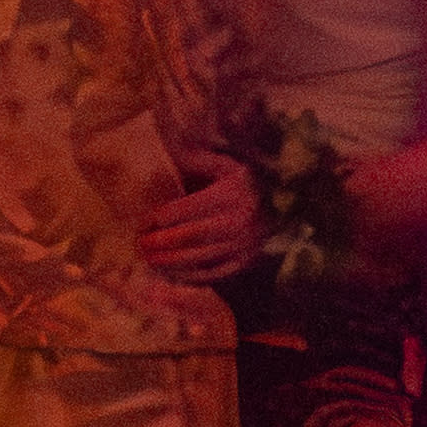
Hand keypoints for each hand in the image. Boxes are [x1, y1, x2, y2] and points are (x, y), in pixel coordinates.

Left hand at [138, 150, 264, 283]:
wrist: (286, 207)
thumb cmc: (248, 183)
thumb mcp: (228, 166)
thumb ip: (200, 161)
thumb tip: (170, 151)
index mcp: (228, 195)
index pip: (185, 209)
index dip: (160, 217)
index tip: (143, 222)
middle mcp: (236, 221)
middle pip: (189, 236)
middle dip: (161, 242)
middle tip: (141, 245)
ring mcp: (242, 245)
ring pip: (199, 257)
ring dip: (171, 261)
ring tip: (150, 260)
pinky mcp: (245, 261)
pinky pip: (214, 272)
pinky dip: (191, 275)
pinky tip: (173, 273)